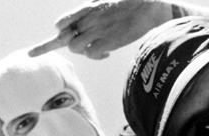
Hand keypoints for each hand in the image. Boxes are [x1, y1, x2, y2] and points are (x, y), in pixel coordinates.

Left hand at [28, 0, 172, 59]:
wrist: (148, 6)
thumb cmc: (128, 2)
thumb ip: (91, 7)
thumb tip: (82, 13)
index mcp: (88, 8)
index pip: (62, 22)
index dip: (60, 31)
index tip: (62, 36)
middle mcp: (90, 19)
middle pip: (65, 38)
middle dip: (69, 44)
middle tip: (82, 45)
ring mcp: (99, 30)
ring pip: (75, 47)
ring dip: (82, 51)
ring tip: (94, 48)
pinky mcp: (109, 41)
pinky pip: (91, 54)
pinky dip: (97, 56)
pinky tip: (107, 53)